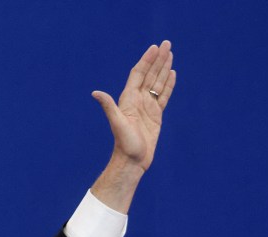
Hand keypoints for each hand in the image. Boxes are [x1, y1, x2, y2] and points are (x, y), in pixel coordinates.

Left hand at [91, 40, 175, 171]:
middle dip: (158, 59)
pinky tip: (172, 74)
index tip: (154, 48)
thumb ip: (108, 106)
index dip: (146, 60)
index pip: (139, 74)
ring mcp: (147, 107)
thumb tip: (95, 93)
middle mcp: (138, 100)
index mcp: (129, 99)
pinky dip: (168, 84)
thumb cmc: (124, 144)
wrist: (131, 161)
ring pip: (157, 83)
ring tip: (170, 54)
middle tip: (167, 43)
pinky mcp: (155, 115)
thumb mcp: (117, 123)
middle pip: (150, 74)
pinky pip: (163, 96)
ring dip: (164, 68)